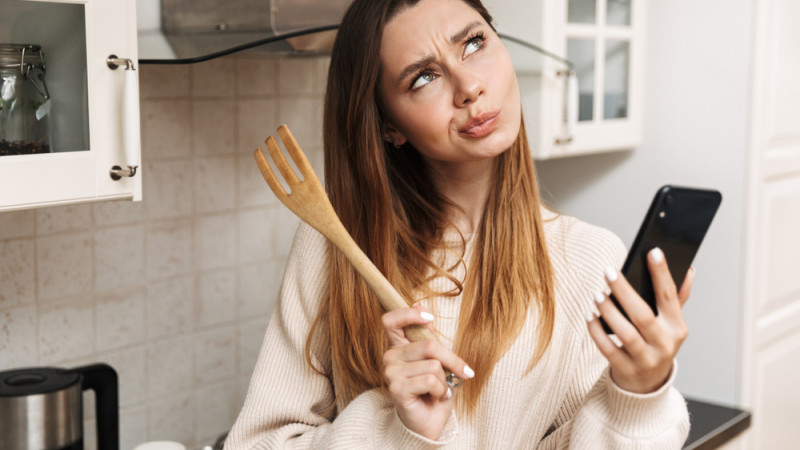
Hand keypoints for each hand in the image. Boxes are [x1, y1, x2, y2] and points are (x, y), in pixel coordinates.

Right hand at [381, 304, 472, 439]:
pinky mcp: (396, 388)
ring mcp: (391, 373)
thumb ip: (427, 336)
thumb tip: (419, 302)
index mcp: (397, 347)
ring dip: (444, 380)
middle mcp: (390, 357)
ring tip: (439, 390)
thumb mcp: (436, 360)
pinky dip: (440, 390)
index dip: (409, 314)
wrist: (428, 423)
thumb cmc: (433, 391)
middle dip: (452, 360)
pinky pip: (430, 380)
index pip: (390, 320)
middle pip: (428, 344)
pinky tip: (435, 397)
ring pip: (432, 364)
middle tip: (464, 373)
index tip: (430, 317)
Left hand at [586, 247, 692, 393]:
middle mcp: (664, 344)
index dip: (662, 273)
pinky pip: (608, 349)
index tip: (653, 251)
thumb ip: (677, 298)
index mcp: (677, 328)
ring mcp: (646, 359)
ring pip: (626, 333)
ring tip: (596, 294)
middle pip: (643, 315)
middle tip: (608, 271)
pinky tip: (589, 316)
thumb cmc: (656, 343)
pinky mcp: (626, 369)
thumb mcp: (670, 324)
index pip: (670, 296)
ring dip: (609, 311)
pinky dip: (597, 331)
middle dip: (624, 291)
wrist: (648, 384)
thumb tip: (689, 270)